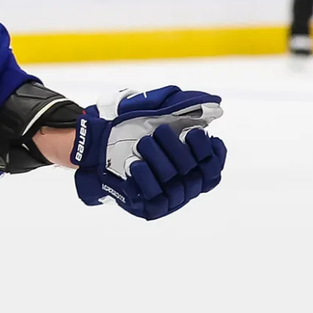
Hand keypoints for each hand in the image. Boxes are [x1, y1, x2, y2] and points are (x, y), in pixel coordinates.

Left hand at [71, 87, 225, 219]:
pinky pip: (157, 201)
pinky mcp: (150, 207)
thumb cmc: (132, 127)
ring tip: (144, 143)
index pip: (214, 167)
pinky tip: (136, 165)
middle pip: (196, 175)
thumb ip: (185, 106)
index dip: (212, 153)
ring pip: (176, 188)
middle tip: (159, 131)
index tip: (195, 133)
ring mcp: (169, 198)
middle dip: (177, 149)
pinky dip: (147, 181)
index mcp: (194, 165)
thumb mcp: (157, 110)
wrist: (98, 145)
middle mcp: (185, 184)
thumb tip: (214, 104)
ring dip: (160, 161)